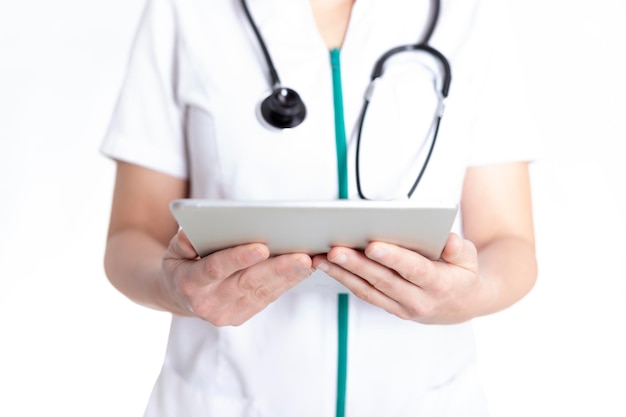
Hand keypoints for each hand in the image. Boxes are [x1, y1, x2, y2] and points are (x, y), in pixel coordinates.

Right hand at [162, 230, 313, 325]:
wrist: (179, 296)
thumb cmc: (181, 263)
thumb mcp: (174, 250)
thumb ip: (184, 241)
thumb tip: (195, 234)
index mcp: (189, 283)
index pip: (215, 269)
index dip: (238, 258)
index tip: (261, 247)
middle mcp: (208, 303)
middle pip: (247, 283)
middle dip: (277, 268)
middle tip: (302, 256)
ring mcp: (226, 313)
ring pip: (262, 292)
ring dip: (289, 276)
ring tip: (310, 260)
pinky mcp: (241, 316)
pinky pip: (268, 297)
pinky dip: (287, 282)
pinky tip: (304, 269)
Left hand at [312, 233, 493, 323]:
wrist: (462, 306)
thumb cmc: (463, 275)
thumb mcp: (470, 259)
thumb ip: (459, 249)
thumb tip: (448, 240)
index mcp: (439, 284)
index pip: (413, 270)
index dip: (392, 258)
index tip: (372, 245)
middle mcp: (418, 300)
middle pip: (383, 280)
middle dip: (357, 265)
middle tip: (335, 250)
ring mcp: (402, 308)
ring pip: (368, 290)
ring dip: (343, 274)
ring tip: (321, 259)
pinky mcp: (390, 308)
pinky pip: (365, 294)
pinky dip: (345, 280)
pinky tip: (329, 267)